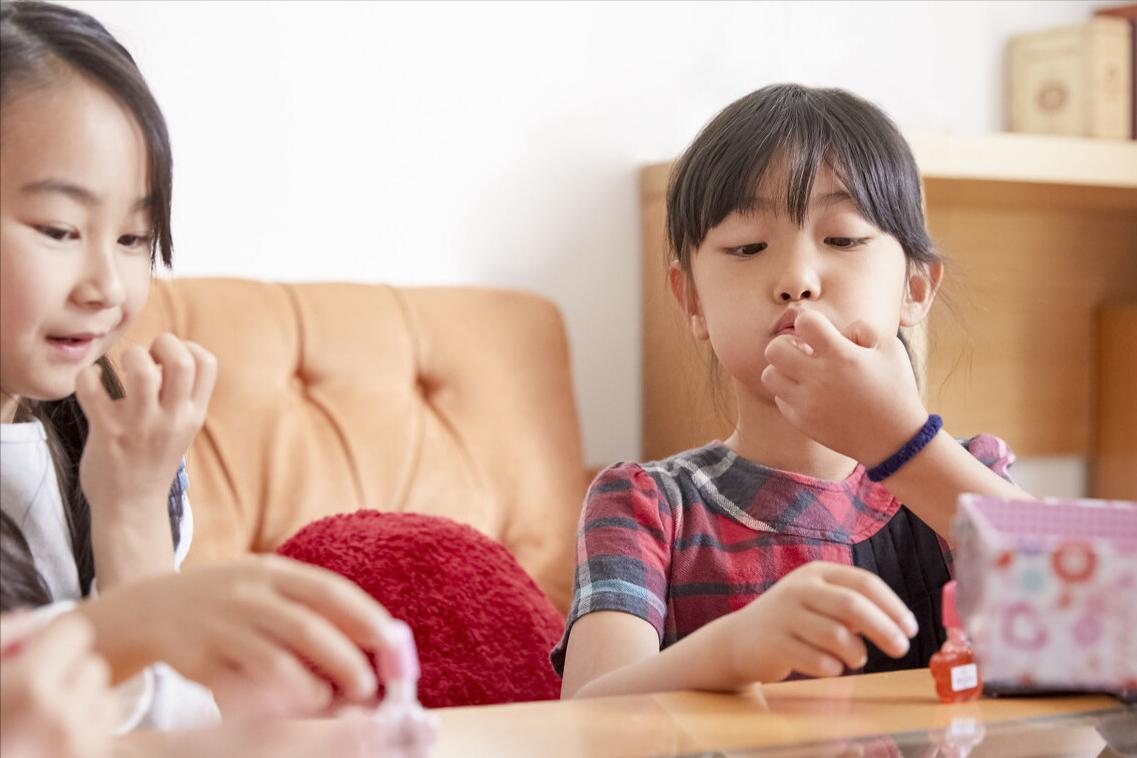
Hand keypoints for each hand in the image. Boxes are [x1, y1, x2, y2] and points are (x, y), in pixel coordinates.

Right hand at [1, 612, 114, 757]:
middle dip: (66, 672)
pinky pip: (104, 726)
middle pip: (92, 664)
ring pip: (102, 694)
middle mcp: (62, 715)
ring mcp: (80, 745)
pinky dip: (86, 726)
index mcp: (28, 687)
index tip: (31, 656)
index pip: (76, 632)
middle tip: (31, 693)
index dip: (52, 641)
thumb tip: (30, 621)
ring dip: (80, 698)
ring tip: (40, 717)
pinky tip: (50, 739)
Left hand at [75, 333, 216, 516]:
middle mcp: (171, 419)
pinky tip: (91, 383)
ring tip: (122, 368)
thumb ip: (179, 398)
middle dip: (162, 343)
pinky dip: (88, 376)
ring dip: (130, 356)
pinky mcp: (107, 433)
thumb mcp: (181, 430)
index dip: (188, 347)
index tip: (169, 358)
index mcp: (193, 415)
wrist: (131, 508)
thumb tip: (164, 357)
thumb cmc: (152, 462)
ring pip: (140, 370)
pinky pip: (92, 388)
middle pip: (181, 361)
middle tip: (147, 356)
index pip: (207, 364)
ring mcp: (140, 426)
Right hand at [80, 555, 408, 718]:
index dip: (366, 618)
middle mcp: (247, 594)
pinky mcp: (197, 662)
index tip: (392, 644)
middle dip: (345, 662)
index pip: (330, 590)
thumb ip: (311, 603)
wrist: (151, 607)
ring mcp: (220, 627)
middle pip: (307, 629)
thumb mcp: (268, 583)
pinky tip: (285, 712)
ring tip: (327, 702)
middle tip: (367, 687)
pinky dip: (268, 706)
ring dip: (309, 690)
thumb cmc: (231, 600)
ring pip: (274, 664)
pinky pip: (240, 690)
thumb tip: (376, 636)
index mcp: (273, 570)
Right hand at [727, 562, 917, 682]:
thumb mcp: (819, 602)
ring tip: (856, 659)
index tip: (911, 628)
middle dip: (884, 629)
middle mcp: (799, 588)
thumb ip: (853, 606)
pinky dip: (834, 668)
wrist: (740, 640)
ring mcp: (784, 615)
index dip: (893, 605)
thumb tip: (900, 625)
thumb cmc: (793, 621)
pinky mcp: (774, 644)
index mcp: (816, 573)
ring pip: (837, 636)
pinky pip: (819, 661)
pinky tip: (830, 666)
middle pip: (853, 606)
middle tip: (902, 649)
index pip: (864, 582)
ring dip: (856, 653)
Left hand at [761, 310, 927, 465]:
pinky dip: (789, 393)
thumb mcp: (890, 349)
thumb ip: (862, 329)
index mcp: (842, 356)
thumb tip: (837, 330)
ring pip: (768, 376)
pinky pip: (779, 399)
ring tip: (802, 372)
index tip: (820, 333)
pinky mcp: (802, 422)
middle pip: (774, 349)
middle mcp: (820, 379)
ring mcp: (808, 403)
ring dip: (782, 370)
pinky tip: (810, 394)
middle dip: (786, 344)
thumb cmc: (895, 389)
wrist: (896, 441)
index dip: (809, 322)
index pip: (804, 322)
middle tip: (803, 352)